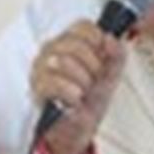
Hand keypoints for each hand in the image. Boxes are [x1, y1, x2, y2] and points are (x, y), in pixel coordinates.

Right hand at [31, 22, 126, 153]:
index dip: (97, 41)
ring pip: (61, 61)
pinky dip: (69, 92)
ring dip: (81, 80)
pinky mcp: (37, 87)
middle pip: (73, 43)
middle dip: (92, 65)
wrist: (80, 127)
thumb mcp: (111, 74)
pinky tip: (75, 99)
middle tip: (94, 80)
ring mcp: (41, 67)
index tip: (103, 57)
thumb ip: (116, 54)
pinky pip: (52, 82)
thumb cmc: (91, 98)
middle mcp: (52, 50)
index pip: (82, 26)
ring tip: (83, 91)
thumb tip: (111, 39)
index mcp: (69, 42)